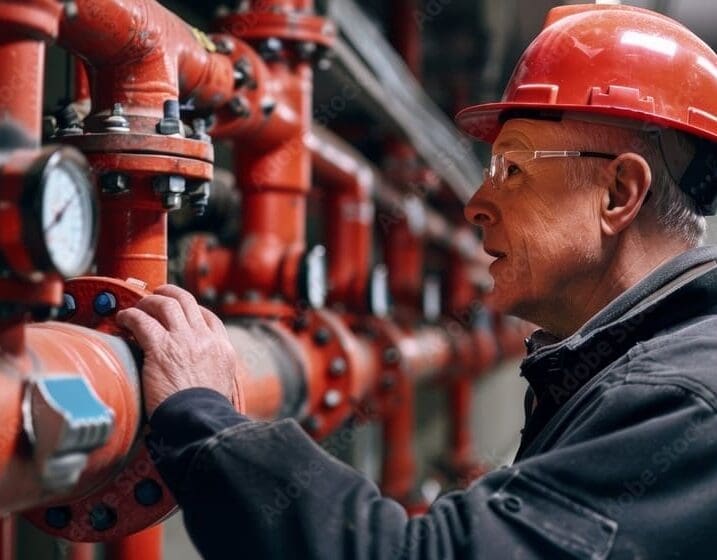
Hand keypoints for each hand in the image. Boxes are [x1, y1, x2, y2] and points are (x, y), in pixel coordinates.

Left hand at [116, 284, 241, 417]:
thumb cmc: (204, 412)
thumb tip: (202, 374)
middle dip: (169, 294)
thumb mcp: (222, 385)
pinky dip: (130, 316)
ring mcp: (183, 340)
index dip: (192, 309)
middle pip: (187, 301)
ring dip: (148, 301)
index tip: (179, 312)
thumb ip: (212, 371)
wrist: (198, 420)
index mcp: (222, 348)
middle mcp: (205, 338)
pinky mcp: (160, 347)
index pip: (208, 317)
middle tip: (156, 296)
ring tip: (137, 307)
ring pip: (165, 304)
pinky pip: (142, 321)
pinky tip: (123, 320)